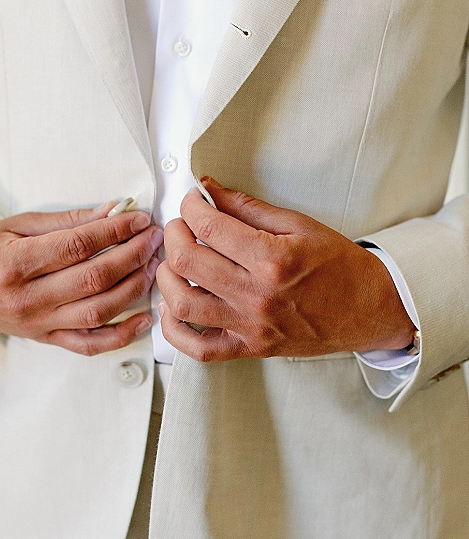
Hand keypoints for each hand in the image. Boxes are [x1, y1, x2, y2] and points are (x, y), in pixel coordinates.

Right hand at [0, 203, 162, 354]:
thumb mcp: (20, 224)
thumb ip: (68, 220)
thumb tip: (113, 211)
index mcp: (15, 263)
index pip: (76, 246)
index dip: (114, 231)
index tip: (138, 218)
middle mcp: (28, 298)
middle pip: (93, 278)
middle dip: (132, 255)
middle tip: (153, 238)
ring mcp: (39, 323)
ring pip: (97, 312)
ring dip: (133, 288)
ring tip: (152, 267)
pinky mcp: (47, 339)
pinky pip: (90, 344)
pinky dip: (121, 335)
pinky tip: (144, 318)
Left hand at [156, 178, 414, 361]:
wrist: (372, 310)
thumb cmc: (341, 267)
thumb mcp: (300, 225)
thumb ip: (248, 208)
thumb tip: (209, 190)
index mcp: (273, 259)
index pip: (209, 227)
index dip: (191, 206)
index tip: (193, 199)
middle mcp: (257, 295)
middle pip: (187, 260)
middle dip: (175, 232)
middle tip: (182, 223)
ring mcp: (251, 326)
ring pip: (182, 303)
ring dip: (167, 275)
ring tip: (176, 260)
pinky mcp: (249, 348)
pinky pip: (198, 347)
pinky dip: (174, 328)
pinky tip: (173, 305)